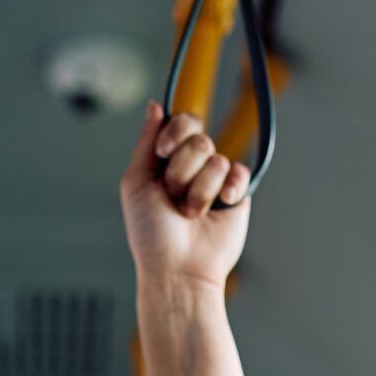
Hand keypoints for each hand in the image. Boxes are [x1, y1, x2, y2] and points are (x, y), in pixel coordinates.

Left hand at [120, 100, 251, 293]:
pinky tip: (219, 207)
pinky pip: (239, 171)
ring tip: (191, 213)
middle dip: (182, 167)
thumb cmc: (151, 234)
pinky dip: (228, 188)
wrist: (178, 269)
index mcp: (166, 161)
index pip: (180, 122)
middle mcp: (191, 167)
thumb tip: (156, 106)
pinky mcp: (236, 195)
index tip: (164, 152)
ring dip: (198, 189)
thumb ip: (146, 143)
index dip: (175, 131)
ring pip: (216, 158)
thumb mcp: (135, 183)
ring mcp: (215, 180)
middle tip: (173, 194)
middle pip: (198, 136)